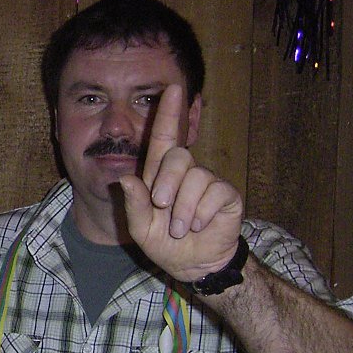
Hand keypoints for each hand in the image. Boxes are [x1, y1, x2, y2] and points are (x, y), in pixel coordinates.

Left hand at [119, 84, 243, 282]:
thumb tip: (126, 178)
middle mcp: (186, 173)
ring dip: (183, 209)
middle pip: (178, 156)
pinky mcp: (227, 195)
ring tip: (180, 229)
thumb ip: (133, 204)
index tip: (172, 88)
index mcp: (161, 175)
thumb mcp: (141, 228)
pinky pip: (214, 193)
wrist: (191, 265)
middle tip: (161, 206)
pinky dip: (200, 214)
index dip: (169, 112)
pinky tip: (199, 227)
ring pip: (196, 177)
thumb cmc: (165, 243)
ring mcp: (208, 182)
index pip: (165, 137)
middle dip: (166, 182)